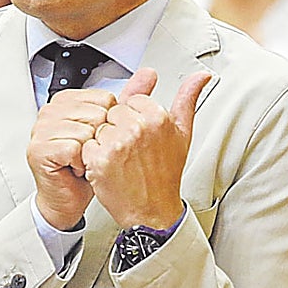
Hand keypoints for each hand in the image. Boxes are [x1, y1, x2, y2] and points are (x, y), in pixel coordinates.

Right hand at [27, 87, 116, 230]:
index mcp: (67, 100)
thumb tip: (149, 74)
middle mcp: (51, 111)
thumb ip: (128, 99)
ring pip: (87, 131)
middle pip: (97, 114)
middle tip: (91, 153)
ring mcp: (42, 128)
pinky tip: (76, 169)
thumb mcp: (113, 129)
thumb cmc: (88, 167)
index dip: (111, 124)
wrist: (69, 199)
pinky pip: (75, 148)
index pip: (104, 99)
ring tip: (83, 161)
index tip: (99, 138)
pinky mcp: (39, 148)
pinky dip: (82, 163)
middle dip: (102, 140)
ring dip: (92, 153)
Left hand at [81, 68, 211, 228]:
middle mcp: (138, 127)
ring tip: (121, 161)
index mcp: (157, 117)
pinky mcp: (99, 159)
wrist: (152, 211)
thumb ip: (188, 99)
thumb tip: (201, 76)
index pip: (131, 100)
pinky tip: (109, 168)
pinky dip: (92, 158)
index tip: (141, 138)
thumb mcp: (182, 134)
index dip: (133, 119)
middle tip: (132, 152)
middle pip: (113, 112)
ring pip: (98, 128)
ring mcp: (117, 144)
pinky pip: (86, 145)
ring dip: (104, 143)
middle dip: (118, 129)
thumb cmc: (166, 175)